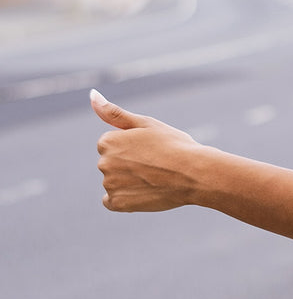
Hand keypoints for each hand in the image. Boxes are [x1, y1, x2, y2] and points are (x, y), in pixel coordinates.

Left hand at [92, 89, 200, 211]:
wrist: (195, 174)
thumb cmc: (174, 145)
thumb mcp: (146, 123)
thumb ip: (114, 113)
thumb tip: (92, 95)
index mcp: (107, 141)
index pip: (112, 146)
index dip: (133, 148)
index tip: (151, 150)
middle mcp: (103, 163)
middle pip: (113, 164)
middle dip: (129, 165)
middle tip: (156, 164)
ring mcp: (110, 185)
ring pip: (115, 182)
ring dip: (129, 182)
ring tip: (155, 179)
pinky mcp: (119, 203)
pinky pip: (112, 201)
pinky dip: (125, 198)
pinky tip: (143, 192)